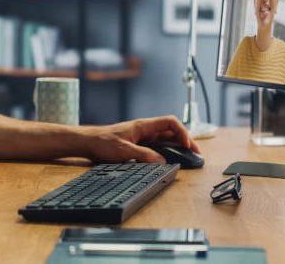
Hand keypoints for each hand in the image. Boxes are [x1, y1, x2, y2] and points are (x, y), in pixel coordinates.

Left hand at [78, 116, 200, 163]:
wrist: (89, 143)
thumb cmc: (102, 142)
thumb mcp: (123, 150)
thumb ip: (143, 155)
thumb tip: (162, 161)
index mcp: (143, 126)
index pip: (170, 122)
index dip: (182, 132)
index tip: (187, 145)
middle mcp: (146, 130)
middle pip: (171, 131)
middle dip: (185, 141)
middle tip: (196, 154)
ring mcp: (143, 137)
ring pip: (166, 139)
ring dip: (178, 147)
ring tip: (189, 157)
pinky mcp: (139, 145)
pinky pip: (158, 147)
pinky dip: (167, 152)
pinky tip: (172, 160)